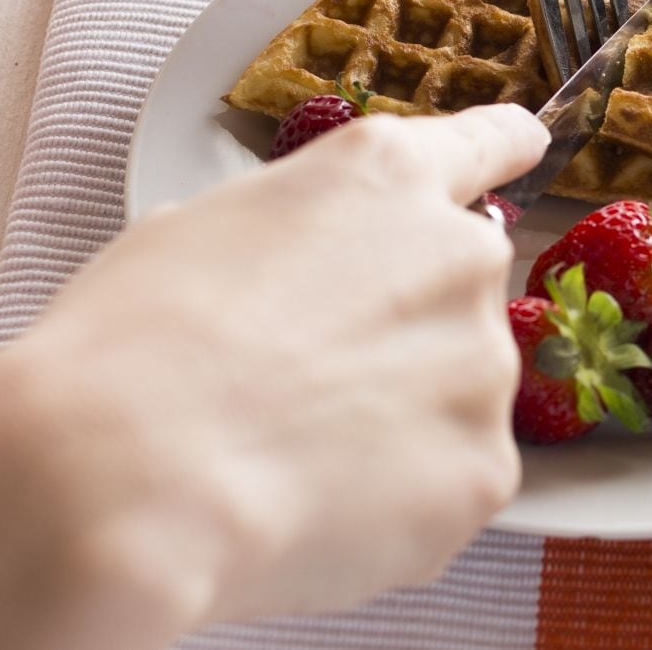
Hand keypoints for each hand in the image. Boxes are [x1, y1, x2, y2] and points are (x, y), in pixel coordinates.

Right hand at [0, 106, 547, 649]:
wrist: (125, 481)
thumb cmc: (131, 346)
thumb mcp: (197, 229)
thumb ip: (294, 232)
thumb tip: (302, 269)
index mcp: (385, 176)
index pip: (487, 142)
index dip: (501, 151)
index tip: (526, 148)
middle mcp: (458, 253)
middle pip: (462, 288)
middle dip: (407, 328)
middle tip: (310, 381)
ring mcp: (483, 365)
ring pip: (457, 393)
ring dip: (401, 421)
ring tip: (293, 456)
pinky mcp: (486, 470)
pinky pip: (451, 483)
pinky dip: (400, 503)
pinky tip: (315, 509)